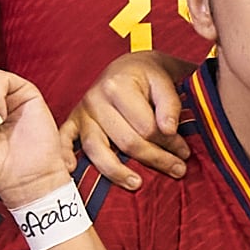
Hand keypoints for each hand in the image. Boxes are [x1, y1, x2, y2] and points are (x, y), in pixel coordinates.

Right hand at [64, 49, 192, 188]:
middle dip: (155, 159)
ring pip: (97, 149)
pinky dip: (64, 156)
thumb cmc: (149, 75)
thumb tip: (168, 130)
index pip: (146, 127)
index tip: (185, 153)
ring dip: (118, 171)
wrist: (129, 66)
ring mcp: (82, 112)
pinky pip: (65, 141)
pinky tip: (71, 171)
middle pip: (126, 141)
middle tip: (178, 170)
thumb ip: (169, 103)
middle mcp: (96, 98)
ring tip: (137, 184)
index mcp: (118, 85)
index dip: (169, 144)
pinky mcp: (73, 121)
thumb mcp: (165, 79)